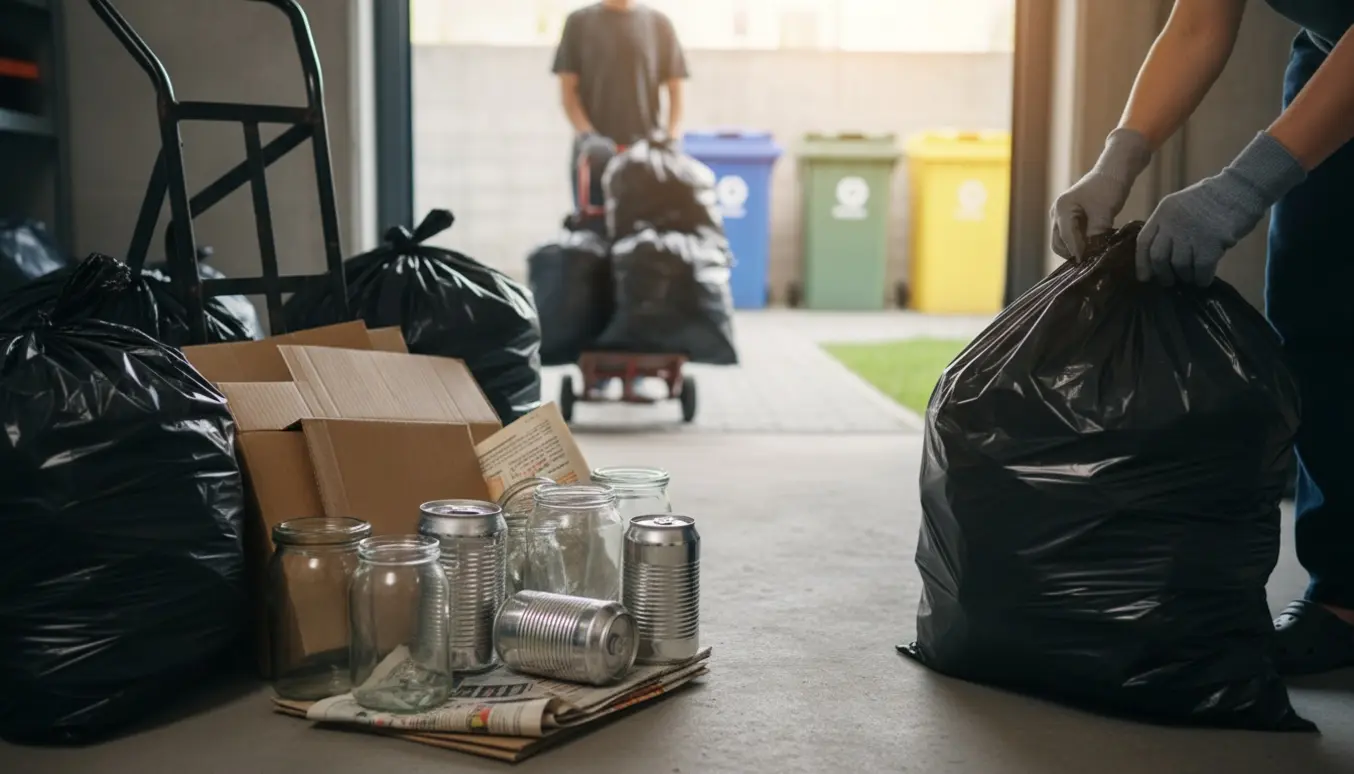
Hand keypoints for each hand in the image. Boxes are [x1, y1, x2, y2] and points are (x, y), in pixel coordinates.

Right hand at [1050, 128, 1150, 259]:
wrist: (1115, 170)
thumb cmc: (1109, 187)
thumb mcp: (1104, 213)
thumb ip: (1096, 234)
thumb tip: (1093, 255)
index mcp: (1062, 208)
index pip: (1065, 237)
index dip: (1076, 251)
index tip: (1086, 263)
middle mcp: (1056, 212)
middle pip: (1058, 243)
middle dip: (1073, 252)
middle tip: (1090, 259)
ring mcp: (1061, 216)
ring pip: (1063, 241)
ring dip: (1076, 248)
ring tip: (1093, 252)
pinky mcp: (1070, 218)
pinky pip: (1070, 236)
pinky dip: (1080, 242)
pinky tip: (1094, 244)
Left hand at [1137, 132, 1305, 285]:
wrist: (1240, 188)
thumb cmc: (1211, 200)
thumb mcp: (1181, 207)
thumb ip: (1168, 227)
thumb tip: (1160, 260)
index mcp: (1163, 212)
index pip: (1144, 242)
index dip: (1142, 263)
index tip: (1144, 278)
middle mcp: (1172, 222)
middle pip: (1158, 257)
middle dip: (1163, 274)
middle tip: (1169, 281)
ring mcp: (1191, 232)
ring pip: (1179, 266)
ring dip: (1185, 277)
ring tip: (1190, 278)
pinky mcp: (1211, 242)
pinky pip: (1201, 269)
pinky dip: (1201, 278)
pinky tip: (1203, 280)